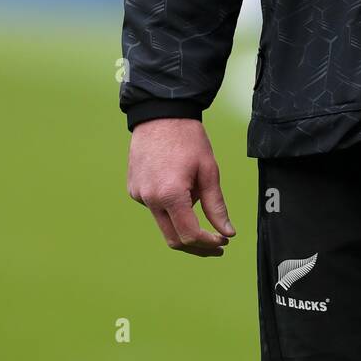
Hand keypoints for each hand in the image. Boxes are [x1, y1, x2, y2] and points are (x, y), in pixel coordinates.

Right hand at [127, 118, 234, 256]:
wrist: (161, 114)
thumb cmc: (188, 139)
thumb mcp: (209, 171)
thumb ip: (216, 206)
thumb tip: (227, 233)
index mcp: (170, 194)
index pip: (189, 235)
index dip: (208, 244)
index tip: (222, 243)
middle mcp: (149, 199)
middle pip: (173, 239)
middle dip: (197, 246)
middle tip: (217, 244)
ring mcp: (138, 195)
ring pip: (163, 223)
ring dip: (183, 221)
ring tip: (195, 192)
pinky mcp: (133, 189)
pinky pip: (154, 207)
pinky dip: (170, 206)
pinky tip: (178, 183)